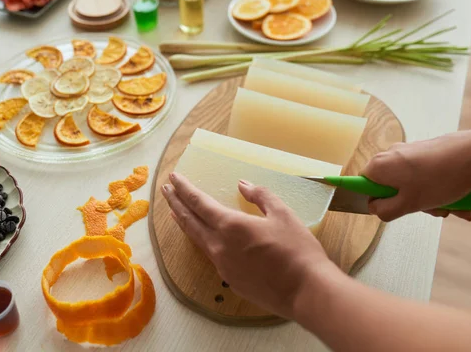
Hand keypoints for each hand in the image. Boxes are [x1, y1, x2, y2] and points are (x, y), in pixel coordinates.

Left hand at [161, 172, 342, 318]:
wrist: (305, 291)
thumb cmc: (297, 250)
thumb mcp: (282, 214)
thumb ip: (260, 196)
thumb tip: (243, 185)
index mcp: (231, 225)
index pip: (199, 203)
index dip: (185, 189)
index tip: (173, 178)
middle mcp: (219, 246)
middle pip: (189, 221)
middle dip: (175, 203)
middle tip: (165, 190)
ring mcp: (222, 265)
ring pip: (196, 239)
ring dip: (184, 222)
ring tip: (175, 211)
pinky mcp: (229, 280)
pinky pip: (209, 254)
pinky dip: (200, 240)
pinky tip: (204, 238)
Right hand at [361, 130, 470, 221]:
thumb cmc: (441, 178)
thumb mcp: (409, 204)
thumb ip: (385, 210)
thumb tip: (375, 208)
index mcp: (379, 166)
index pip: (363, 186)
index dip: (378, 201)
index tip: (394, 209)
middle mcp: (391, 155)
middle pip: (390, 187)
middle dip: (411, 204)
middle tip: (431, 211)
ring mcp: (410, 152)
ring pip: (411, 184)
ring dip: (430, 200)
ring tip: (452, 207)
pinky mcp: (427, 151)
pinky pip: (425, 176)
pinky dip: (438, 189)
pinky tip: (458, 200)